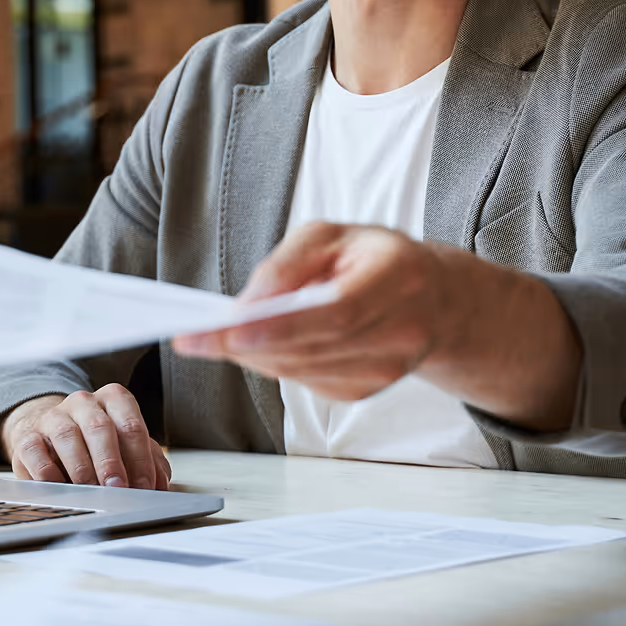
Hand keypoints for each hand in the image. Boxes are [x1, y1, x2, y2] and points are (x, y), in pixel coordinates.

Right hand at [0, 386, 170, 490]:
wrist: (51, 438)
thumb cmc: (96, 445)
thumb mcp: (126, 448)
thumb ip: (147, 461)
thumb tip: (160, 485)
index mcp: (113, 399)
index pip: (130, 424)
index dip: (139, 458)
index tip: (144, 486)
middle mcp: (83, 402)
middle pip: (100, 427)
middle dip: (111, 461)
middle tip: (118, 488)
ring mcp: (53, 417)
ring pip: (68, 436)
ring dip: (82, 468)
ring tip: (91, 491)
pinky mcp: (28, 437)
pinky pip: (35, 451)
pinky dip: (47, 471)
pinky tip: (59, 487)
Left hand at [173, 222, 579, 430]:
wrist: (432, 299)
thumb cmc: (372, 257)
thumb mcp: (331, 235)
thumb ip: (288, 264)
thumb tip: (246, 305)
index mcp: (398, 277)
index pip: (337, 312)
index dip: (281, 326)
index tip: (228, 329)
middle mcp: (402, 330)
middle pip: (314, 347)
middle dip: (247, 344)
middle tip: (193, 337)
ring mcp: (389, 369)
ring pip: (304, 369)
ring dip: (253, 356)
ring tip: (213, 338)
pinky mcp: (369, 391)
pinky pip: (307, 382)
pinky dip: (274, 364)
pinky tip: (257, 346)